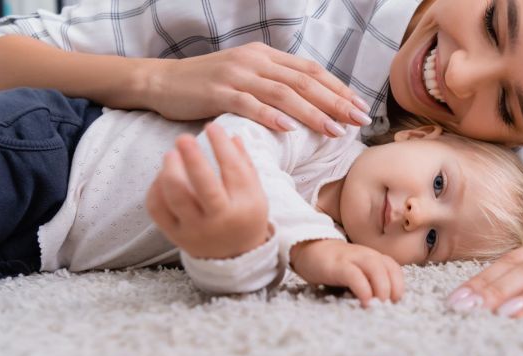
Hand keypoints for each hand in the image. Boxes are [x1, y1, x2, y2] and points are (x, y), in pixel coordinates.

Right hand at [146, 43, 371, 136]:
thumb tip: (312, 102)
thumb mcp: (246, 76)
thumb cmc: (208, 85)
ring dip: (312, 113)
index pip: (310, 71)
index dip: (338, 88)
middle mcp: (255, 61)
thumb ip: (275, 84)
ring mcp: (236, 75)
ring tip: (334, 131)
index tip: (360, 107)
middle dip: (335, 102)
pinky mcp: (218, 92)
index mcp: (265, 56)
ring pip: (283, 94)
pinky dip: (272, 116)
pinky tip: (290, 129)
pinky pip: (250, 104)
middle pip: (304, 82)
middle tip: (359, 120)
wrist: (162, 82)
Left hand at [147, 123, 271, 258]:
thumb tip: (230, 134)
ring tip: (171, 155)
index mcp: (244, 206)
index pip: (233, 170)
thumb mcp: (255, 193)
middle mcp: (219, 219)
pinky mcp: (175, 235)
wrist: (234, 256)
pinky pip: (158, 209)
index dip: (221, 145)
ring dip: (170, 170)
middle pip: (203, 185)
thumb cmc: (244, 216)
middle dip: (192, 157)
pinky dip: (156, 188)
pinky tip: (163, 176)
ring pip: (176, 196)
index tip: (213, 126)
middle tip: (183, 138)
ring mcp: (195, 229)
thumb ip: (243, 163)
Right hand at [290, 239, 403, 305]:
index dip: (399, 285)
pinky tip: (365, 302)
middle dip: (394, 288)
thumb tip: (382, 305)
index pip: (394, 268)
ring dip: (382, 287)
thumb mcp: (357, 271)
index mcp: (373, 257)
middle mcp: (366, 255)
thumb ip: (370, 282)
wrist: (309, 249)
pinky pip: (354, 275)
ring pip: (375, 268)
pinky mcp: (337, 265)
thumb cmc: (336, 266)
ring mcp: (352, 258)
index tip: (396, 302)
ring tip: (380, 305)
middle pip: (388, 268)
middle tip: (390, 307)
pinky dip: (363, 288)